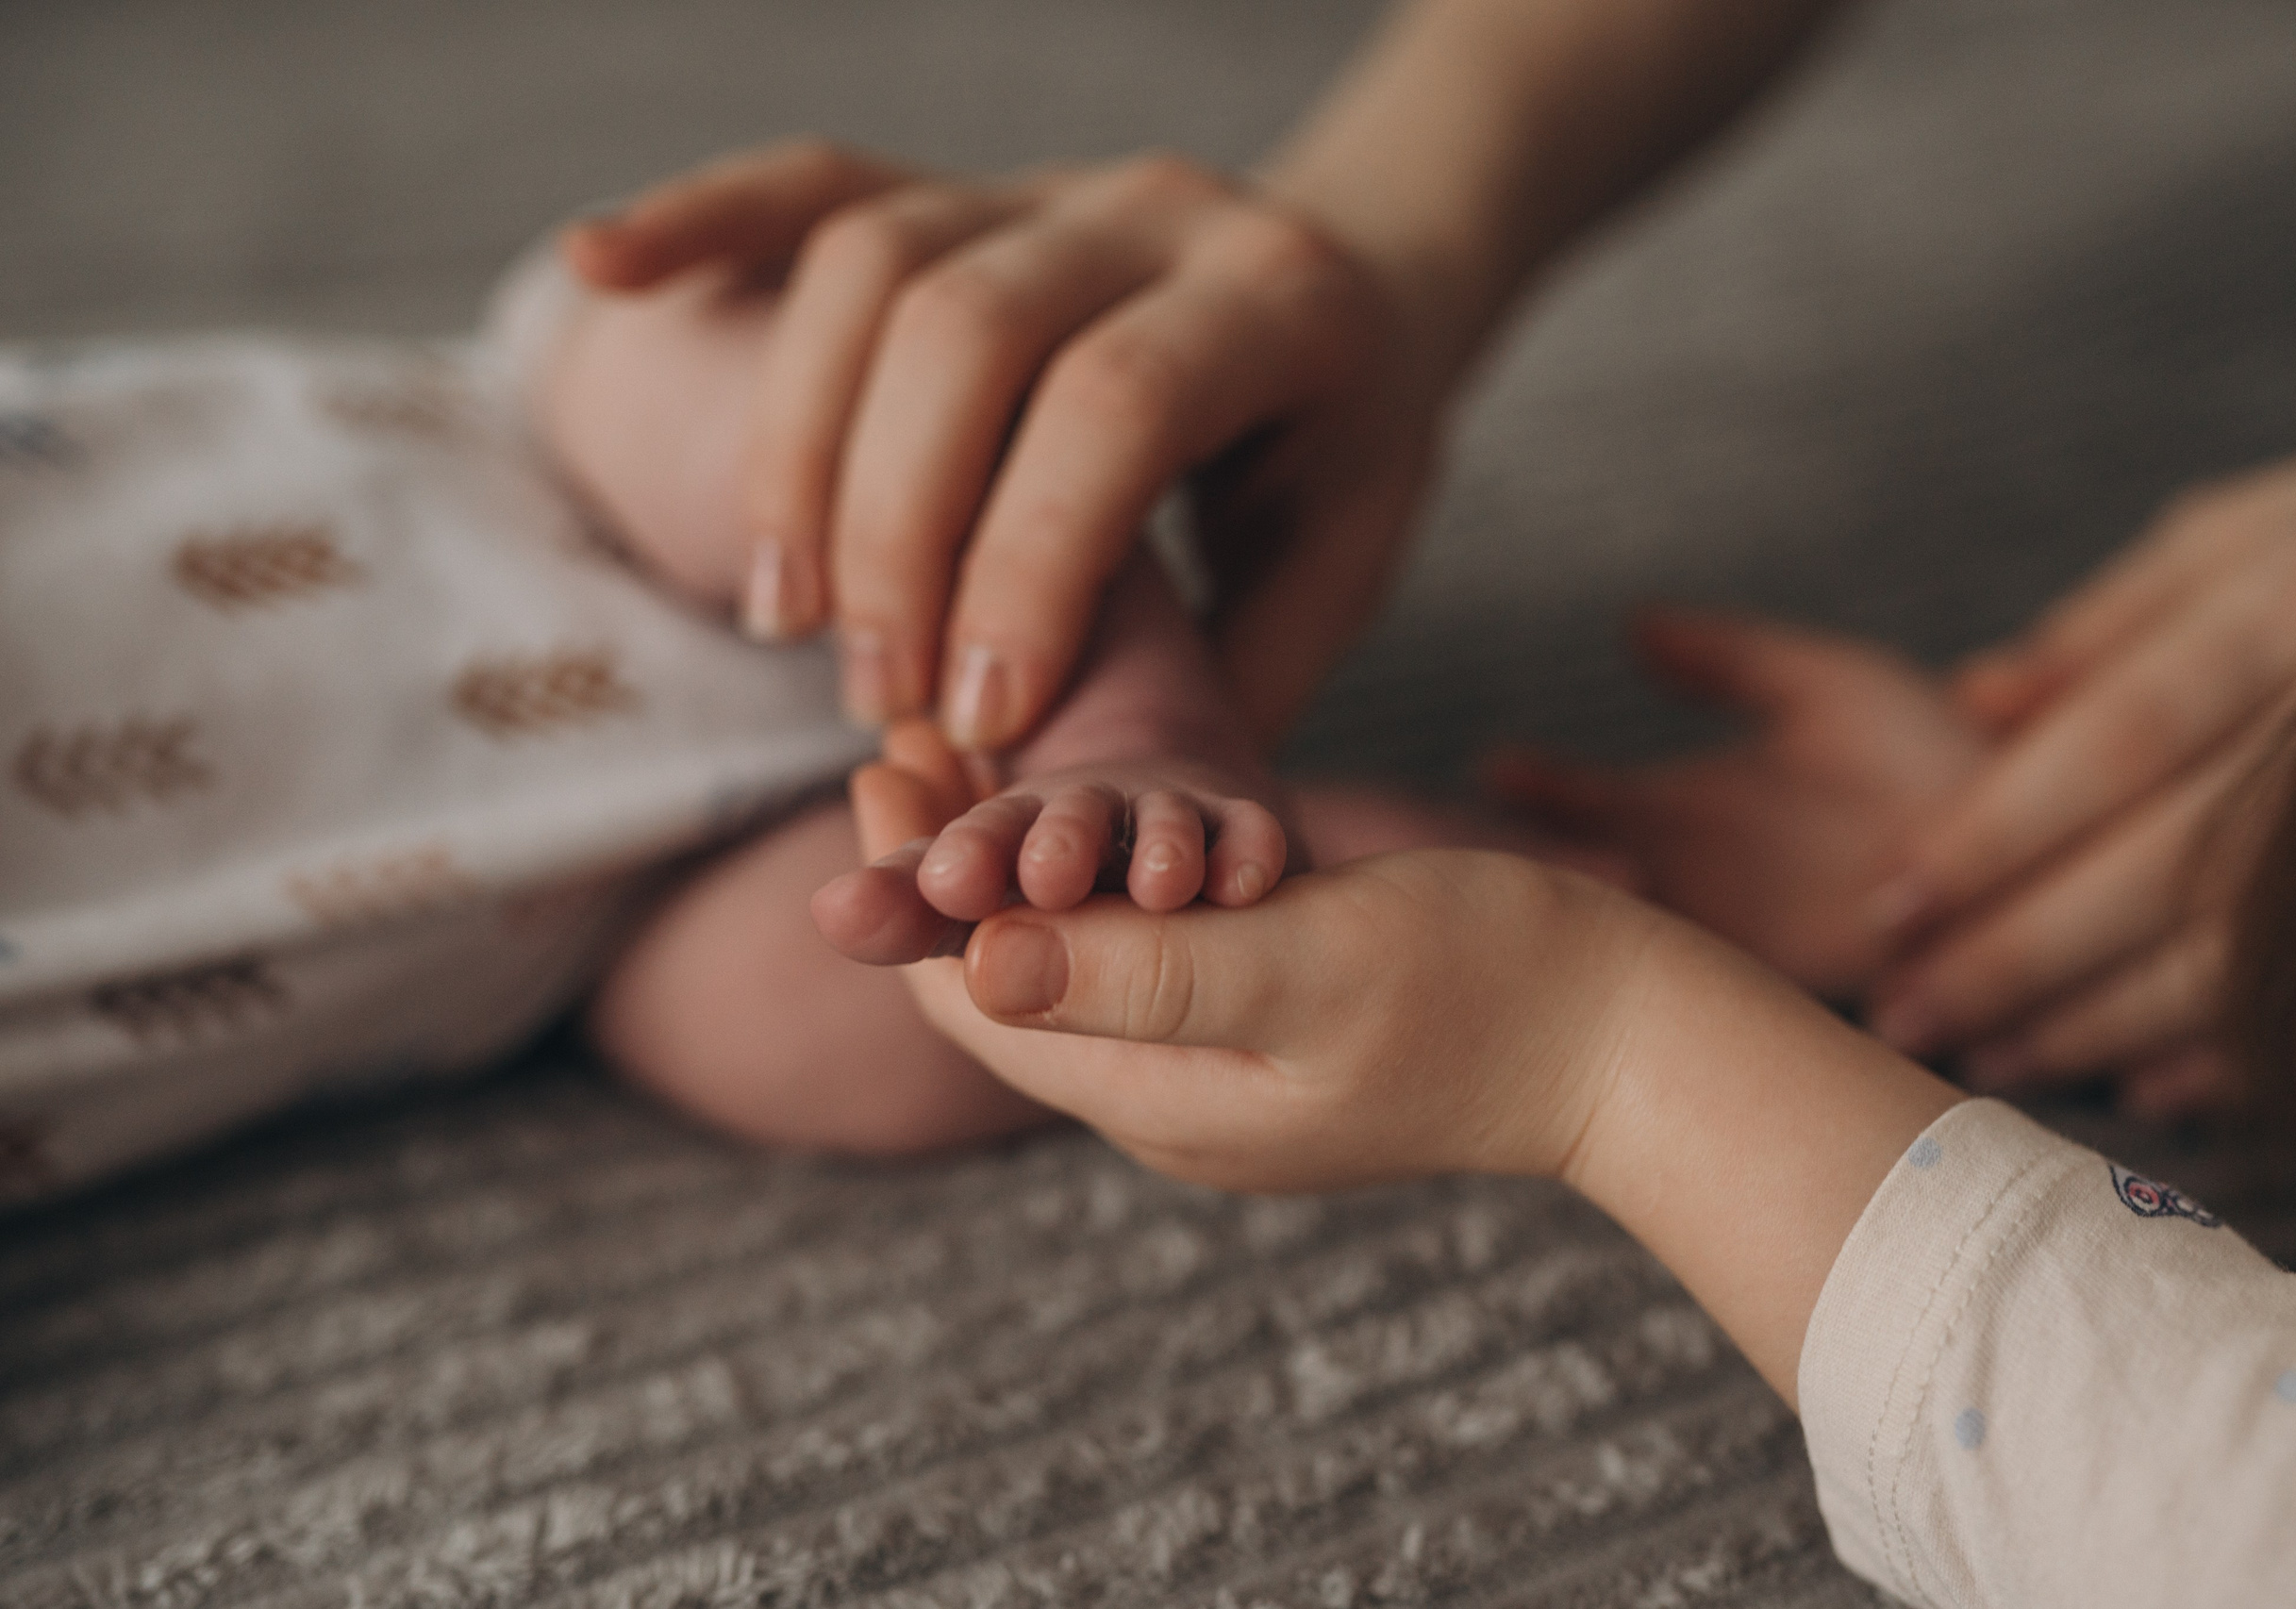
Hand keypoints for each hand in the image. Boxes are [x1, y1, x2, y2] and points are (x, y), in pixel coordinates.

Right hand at [567, 140, 1446, 748]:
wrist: (1358, 278)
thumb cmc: (1342, 454)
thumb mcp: (1338, 569)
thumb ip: (1230, 676)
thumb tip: (1090, 814)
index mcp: (1275, 302)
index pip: (1114, 405)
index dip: (1026, 565)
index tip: (978, 723)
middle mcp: (1154, 208)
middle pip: (968, 330)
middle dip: (898, 535)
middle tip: (876, 702)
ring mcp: (1042, 181)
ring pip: (873, 266)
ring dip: (802, 449)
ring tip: (785, 612)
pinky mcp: (956, 184)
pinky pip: (808, 181)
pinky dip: (695, 220)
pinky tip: (601, 272)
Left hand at [844, 735, 1643, 1190]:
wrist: (1629, 1042)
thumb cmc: (1491, 983)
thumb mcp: (1312, 963)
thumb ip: (1144, 970)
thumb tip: (971, 956)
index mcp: (1161, 1100)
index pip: (978, 1004)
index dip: (911, 893)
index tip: (881, 766)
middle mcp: (1170, 1105)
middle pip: (1009, 992)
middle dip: (940, 876)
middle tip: (897, 742)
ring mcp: (1220, 1081)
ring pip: (1070, 975)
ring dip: (1008, 874)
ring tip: (963, 763)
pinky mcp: (1269, 1041)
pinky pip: (1138, 967)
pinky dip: (1089, 890)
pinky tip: (1088, 818)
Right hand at [1487, 607, 1985, 997]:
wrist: (2041, 848)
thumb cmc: (1938, 758)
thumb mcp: (1828, 685)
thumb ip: (1732, 658)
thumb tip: (1631, 622)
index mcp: (1682, 813)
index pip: (1576, 804)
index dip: (1530, 793)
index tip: (1493, 766)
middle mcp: (1690, 885)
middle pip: (1575, 888)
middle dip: (1520, 879)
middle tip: (1473, 862)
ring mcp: (1728, 947)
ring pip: (1622, 947)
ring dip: (1582, 934)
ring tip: (1544, 910)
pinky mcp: (1781, 996)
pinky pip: (1699, 996)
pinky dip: (1658, 984)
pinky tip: (1631, 960)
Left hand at [1864, 448, 2295, 1110]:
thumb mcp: (2238, 538)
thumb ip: (2105, 626)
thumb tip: (1973, 702)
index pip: (2119, 741)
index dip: (1996, 833)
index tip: (1888, 902)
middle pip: (2172, 866)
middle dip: (2020, 955)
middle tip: (1905, 1009)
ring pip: (2250, 952)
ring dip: (2103, 1023)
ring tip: (1987, 1056)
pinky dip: (2236, 1055)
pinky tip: (2138, 1085)